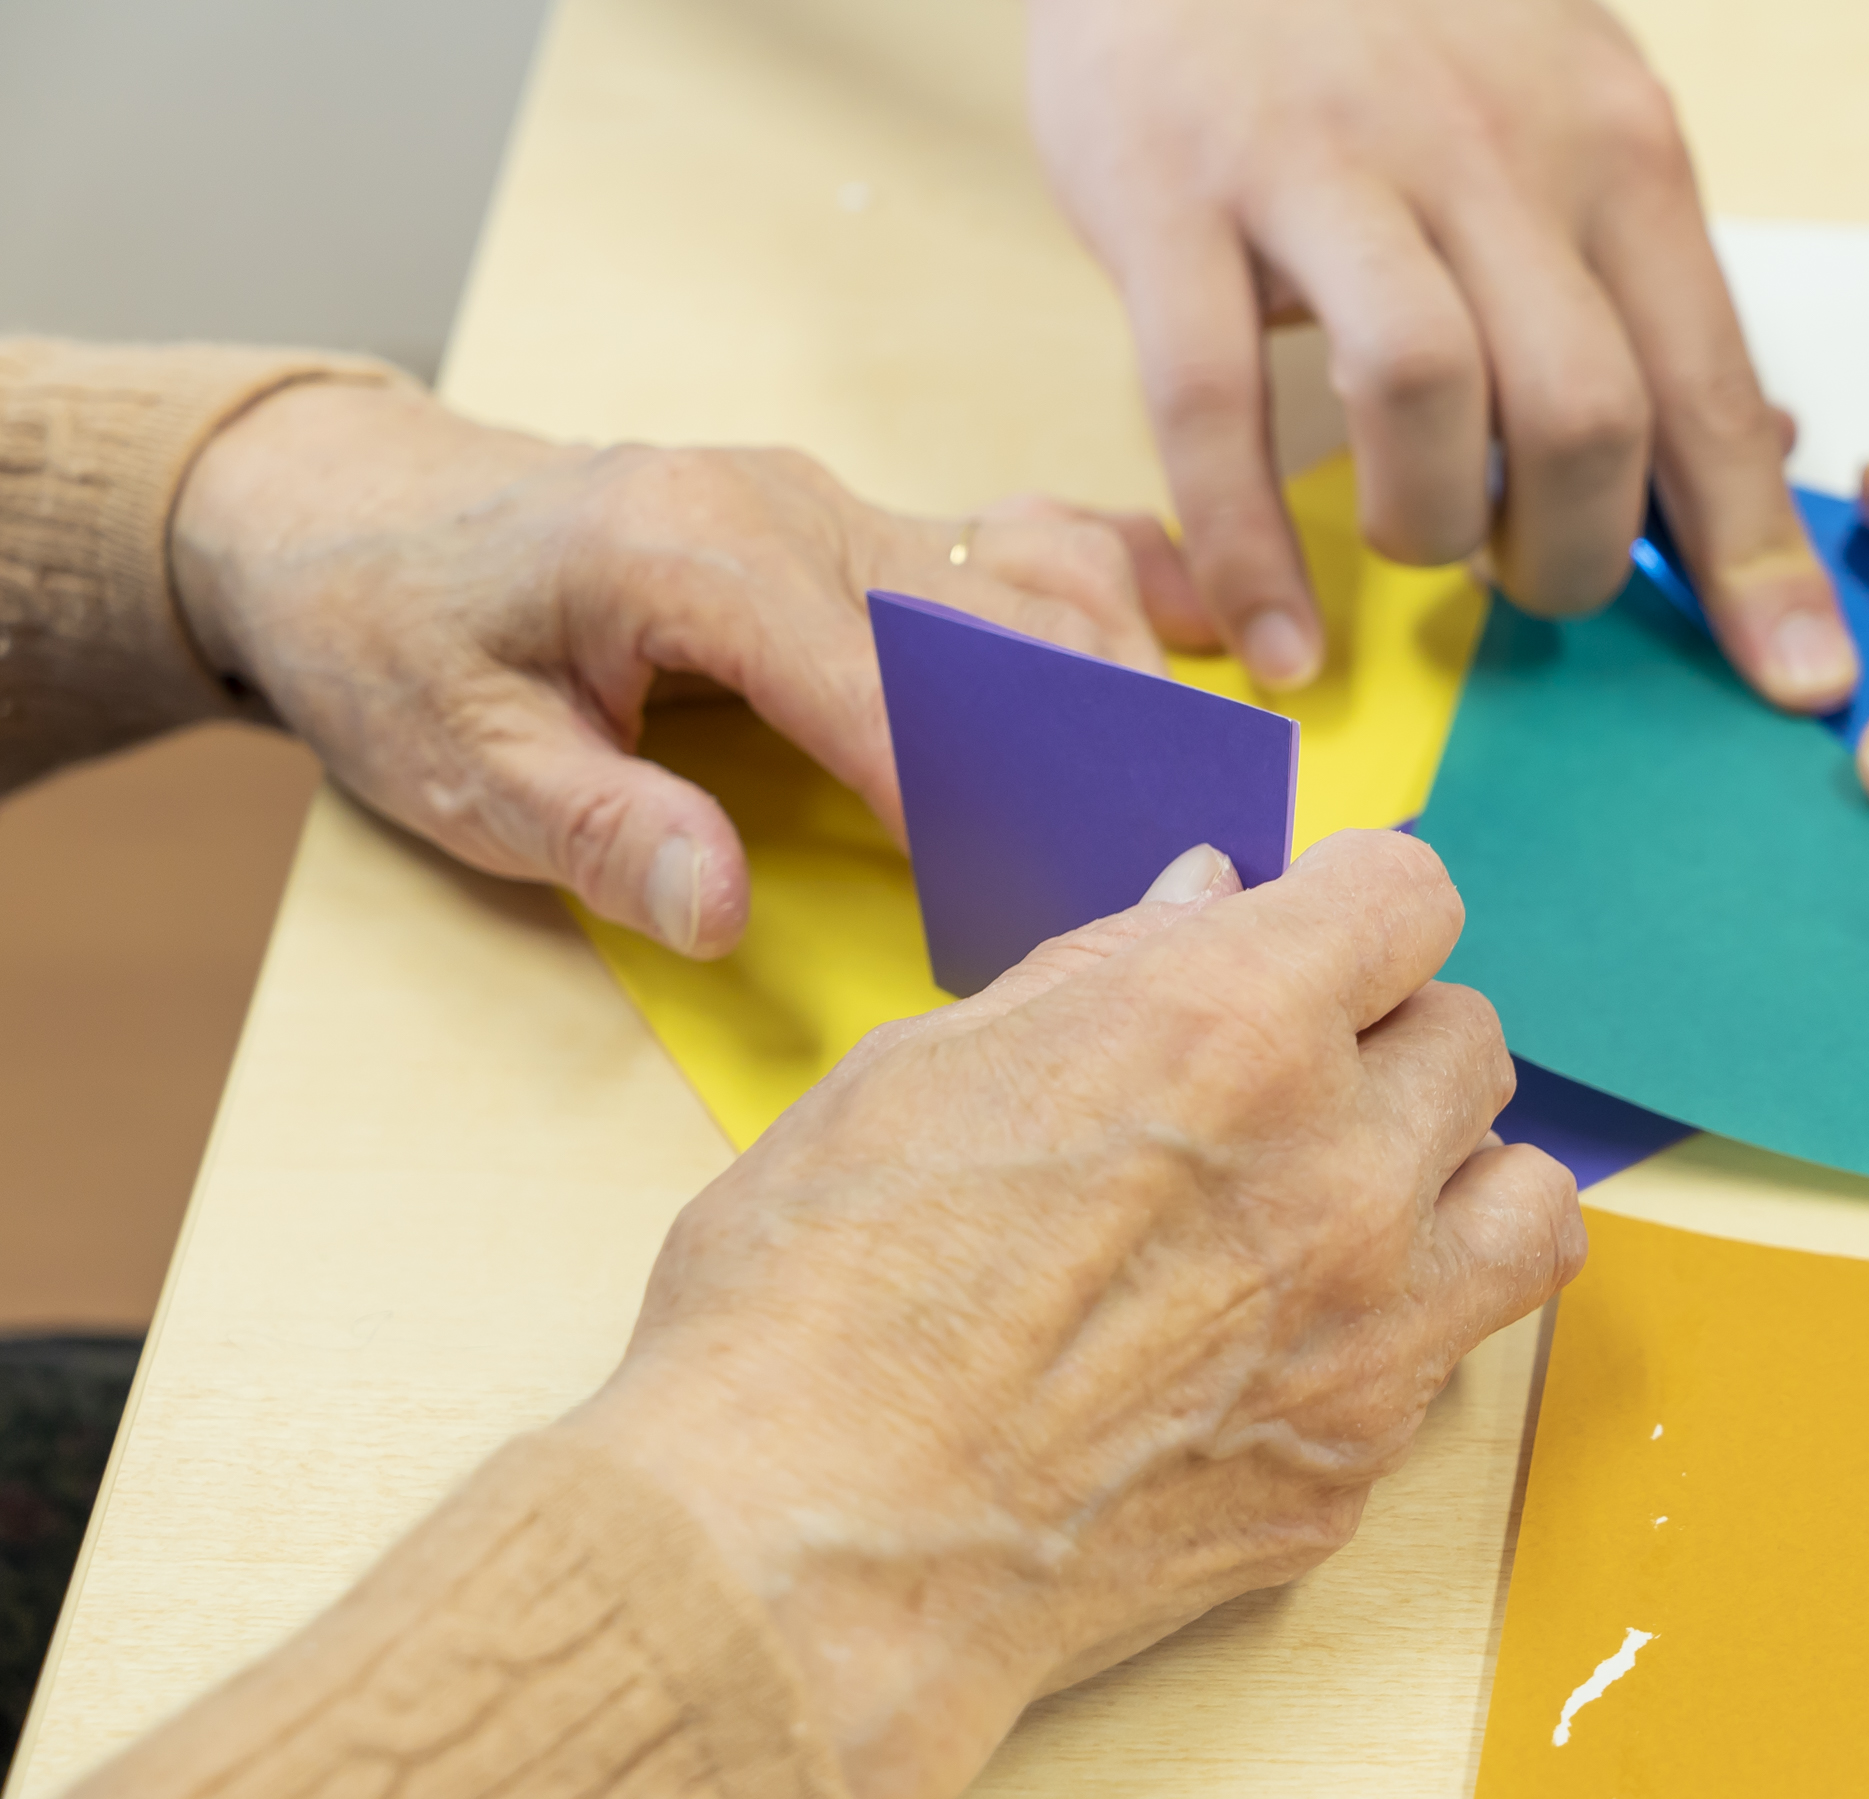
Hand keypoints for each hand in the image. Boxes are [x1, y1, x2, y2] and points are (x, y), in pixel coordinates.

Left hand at [170, 380, 1176, 953]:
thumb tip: (724, 905)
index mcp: (690, 551)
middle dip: (1073, 751)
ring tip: (1183, 792)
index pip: (875, 689)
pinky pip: (1014, 542)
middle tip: (1151, 863)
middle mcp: (788, 504)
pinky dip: (1108, 590)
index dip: (960, 803)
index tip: (1033, 901)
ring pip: (1027, 575)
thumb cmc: (401, 637)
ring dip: (1110, 680)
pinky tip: (1195, 639)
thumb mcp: (459, 759)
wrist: (353, 514)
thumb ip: (599, 829)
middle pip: (989, 626)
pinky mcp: (855, 522)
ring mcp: (834, 502)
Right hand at [558, 830, 1584, 1798]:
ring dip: (1451, 1174)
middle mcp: (1336, 1172)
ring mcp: (1368, 1332)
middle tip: (1291, 1077)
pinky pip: (1449, 1356)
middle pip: (1472, 1038)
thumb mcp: (927, 1067)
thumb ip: (1105, 972)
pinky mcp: (1353, 1464)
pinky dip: (1397, 1325)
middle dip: (1385, 1037)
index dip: (1352, 905)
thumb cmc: (815, 1304)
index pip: (1410, 897)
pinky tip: (1283, 1336)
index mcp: (1228, 1030)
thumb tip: (1204, 902)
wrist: (802, 1559)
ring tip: (1348, 1198)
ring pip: (1527, 1198)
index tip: (1317, 934)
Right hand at [1028, 0, 1854, 710]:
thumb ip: (1642, 289)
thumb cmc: (1393, 40)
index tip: (1795, 681)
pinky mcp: (1172, 195)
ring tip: (1413, 545)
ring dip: (1430, 530)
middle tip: (1529, 578)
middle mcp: (1486, 151)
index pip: (1708, 383)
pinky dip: (1249, 550)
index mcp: (1610, 144)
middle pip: (1585, 411)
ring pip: (1422, 395)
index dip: (1754, 555)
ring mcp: (1322, 167)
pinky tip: (1273, 641)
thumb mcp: (1561, 120)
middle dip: (1573, 555)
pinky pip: (1212, 404)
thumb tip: (1759, 451)